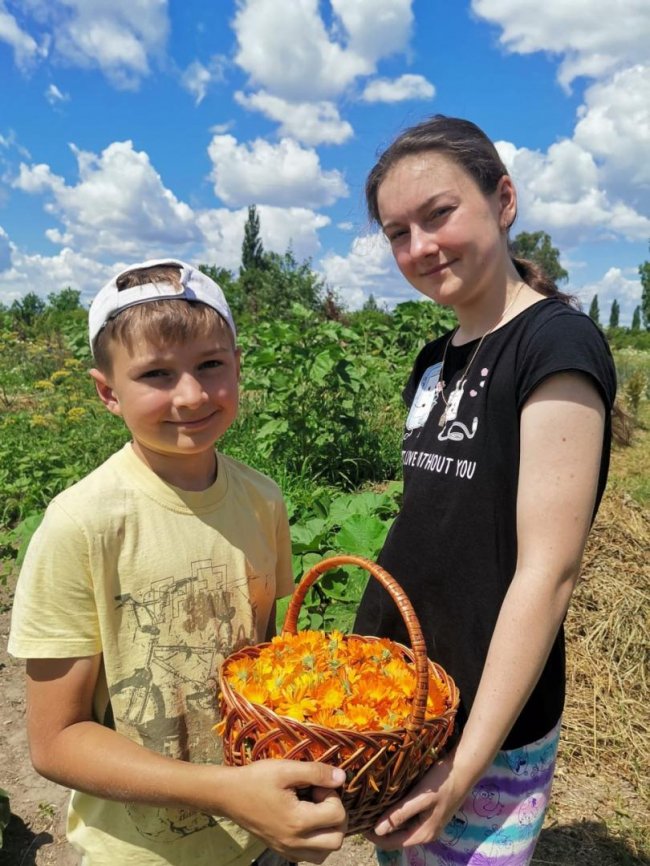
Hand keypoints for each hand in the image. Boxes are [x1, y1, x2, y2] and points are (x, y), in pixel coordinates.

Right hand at [224, 760, 346, 863]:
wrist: (229, 795)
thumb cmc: (256, 779)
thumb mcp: (286, 769)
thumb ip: (316, 773)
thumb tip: (342, 777)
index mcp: (298, 822)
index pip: (338, 815)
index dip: (332, 795)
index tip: (316, 785)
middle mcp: (295, 842)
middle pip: (337, 839)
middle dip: (336, 816)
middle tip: (320, 798)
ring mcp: (288, 850)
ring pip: (326, 852)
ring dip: (329, 831)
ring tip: (315, 811)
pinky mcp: (283, 851)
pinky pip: (311, 856)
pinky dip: (317, 842)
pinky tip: (306, 822)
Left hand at [365, 754, 467, 849]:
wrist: (464, 769)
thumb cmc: (442, 782)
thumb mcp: (420, 798)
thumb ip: (400, 814)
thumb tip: (378, 831)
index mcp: (424, 834)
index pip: (392, 843)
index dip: (374, 836)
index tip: (358, 823)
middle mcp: (426, 832)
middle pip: (396, 836)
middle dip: (378, 828)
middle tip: (362, 813)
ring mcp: (428, 822)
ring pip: (401, 826)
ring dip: (387, 819)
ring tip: (370, 806)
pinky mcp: (429, 811)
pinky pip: (408, 816)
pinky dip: (396, 812)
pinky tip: (387, 799)